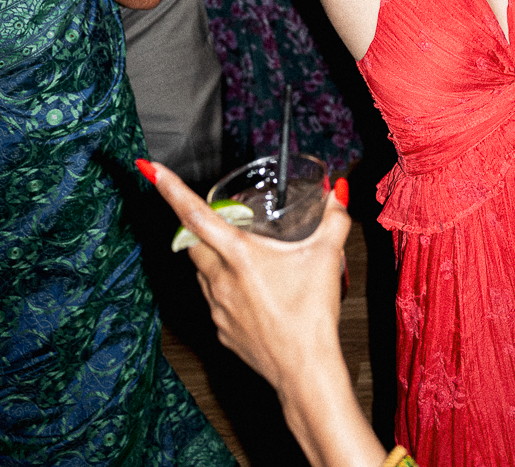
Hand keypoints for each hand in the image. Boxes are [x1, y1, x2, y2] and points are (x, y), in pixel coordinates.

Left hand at [146, 161, 349, 391]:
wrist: (305, 370)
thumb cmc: (312, 314)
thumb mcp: (328, 255)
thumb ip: (334, 218)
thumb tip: (340, 192)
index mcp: (239, 255)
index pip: (194, 214)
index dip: (170, 189)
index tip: (150, 169)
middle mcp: (219, 279)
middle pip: (190, 242)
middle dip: (196, 224)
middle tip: (222, 217)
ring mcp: (217, 308)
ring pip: (201, 271)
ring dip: (213, 256)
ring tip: (247, 256)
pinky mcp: (221, 330)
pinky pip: (214, 299)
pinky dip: (225, 286)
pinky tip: (255, 291)